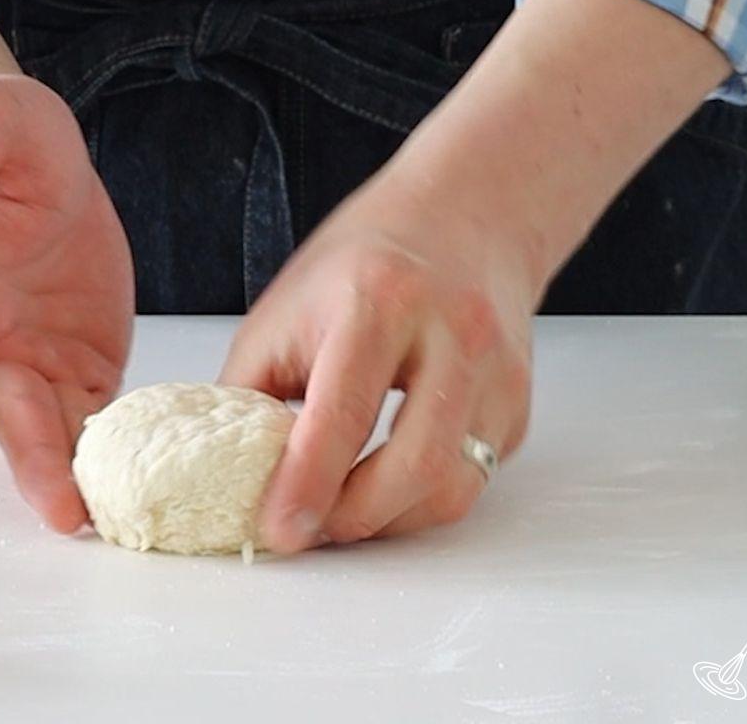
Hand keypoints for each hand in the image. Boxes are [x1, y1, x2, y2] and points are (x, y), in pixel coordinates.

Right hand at [0, 76, 133, 532]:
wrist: (42, 161)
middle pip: (0, 420)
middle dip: (30, 467)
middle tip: (63, 514)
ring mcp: (37, 361)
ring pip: (56, 432)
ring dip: (81, 475)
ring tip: (118, 516)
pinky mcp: (86, 363)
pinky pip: (103, 415)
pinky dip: (126, 447)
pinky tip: (160, 469)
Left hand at [220, 171, 536, 551]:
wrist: (465, 215)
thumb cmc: (365, 260)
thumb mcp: (285, 309)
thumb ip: (251, 393)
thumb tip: (228, 475)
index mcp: (380, 301)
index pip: (343, 413)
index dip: (306, 484)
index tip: (278, 530)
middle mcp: (451, 334)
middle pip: (414, 466)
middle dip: (353, 519)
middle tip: (308, 530)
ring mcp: (497, 371)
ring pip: (452, 486)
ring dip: (389, 520)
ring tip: (341, 512)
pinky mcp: (517, 403)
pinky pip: (470, 477)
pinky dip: (420, 497)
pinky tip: (383, 483)